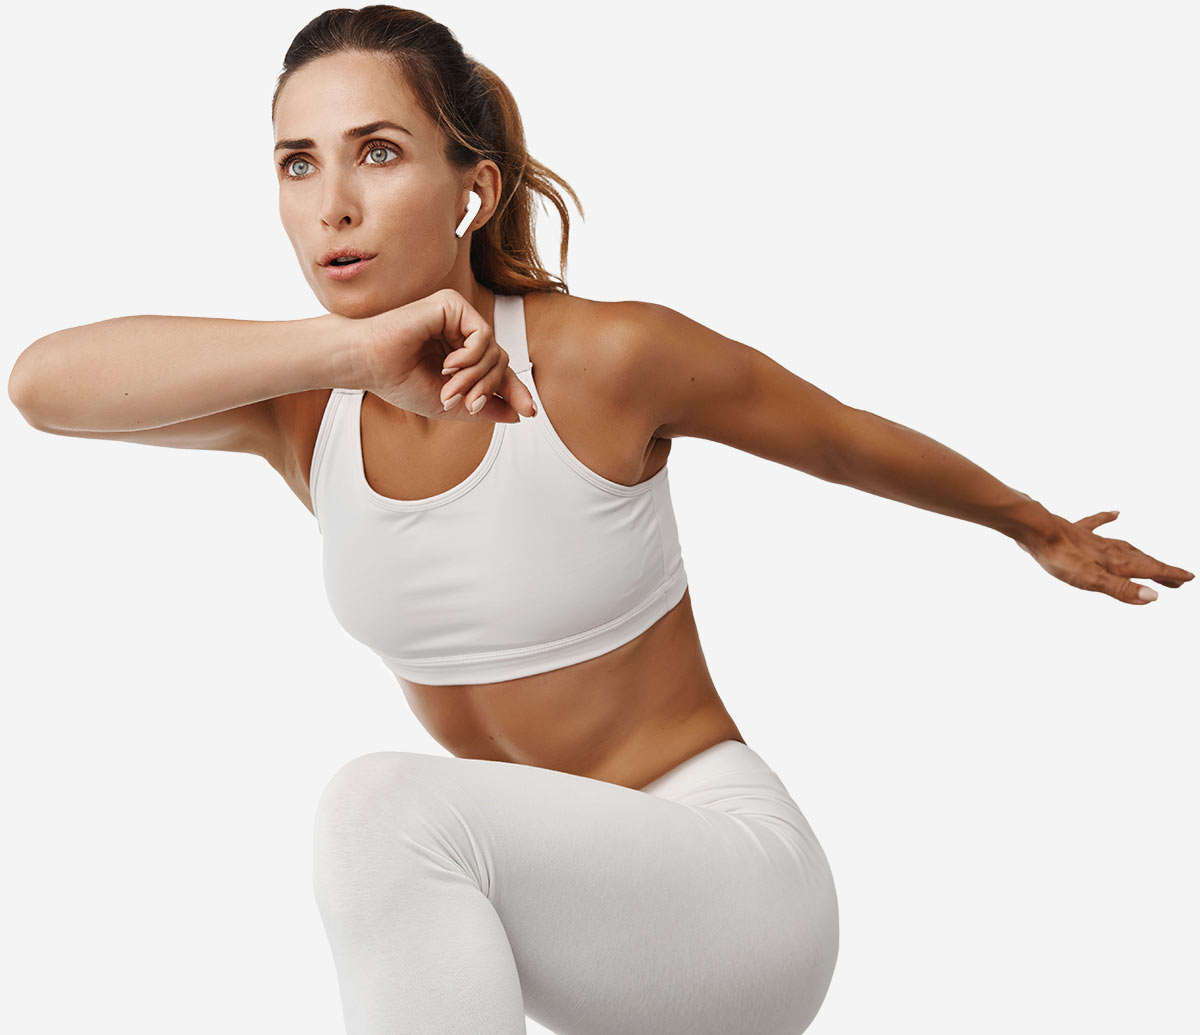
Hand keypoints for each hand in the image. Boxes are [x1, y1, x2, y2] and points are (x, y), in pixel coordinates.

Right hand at [362, 288, 535, 422]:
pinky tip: (448, 364)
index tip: (530, 412)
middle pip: (500, 362)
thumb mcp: (449, 405)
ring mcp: (457, 317)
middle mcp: (460, 333)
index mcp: (458, 354)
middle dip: (487, 388)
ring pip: (494, 351)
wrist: (369, 363)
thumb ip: (483, 408)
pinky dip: (471, 357)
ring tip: (448, 388)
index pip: (496, 370)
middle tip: (466, 405)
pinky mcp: (452, 304)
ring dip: (475, 377)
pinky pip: (482, 335)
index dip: (514, 390)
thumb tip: (518, 414)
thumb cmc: (398, 381)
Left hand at [1016, 510, 1193, 604]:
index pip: (1149, 569)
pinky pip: (1096, 523)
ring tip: (1151, 560)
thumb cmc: (1061, 557)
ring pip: (1123, 546)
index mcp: (1116, 561)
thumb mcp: (1092, 580)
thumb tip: (1153, 597)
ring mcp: (1092, 539)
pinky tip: (1115, 513)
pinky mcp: (1075, 531)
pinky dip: (1107, 519)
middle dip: (1159, 570)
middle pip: (1141, 559)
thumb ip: (1121, 589)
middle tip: (1175, 579)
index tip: (1188, 578)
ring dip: (1140, 554)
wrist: (1036, 530)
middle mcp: (1109, 548)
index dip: (1169, 575)